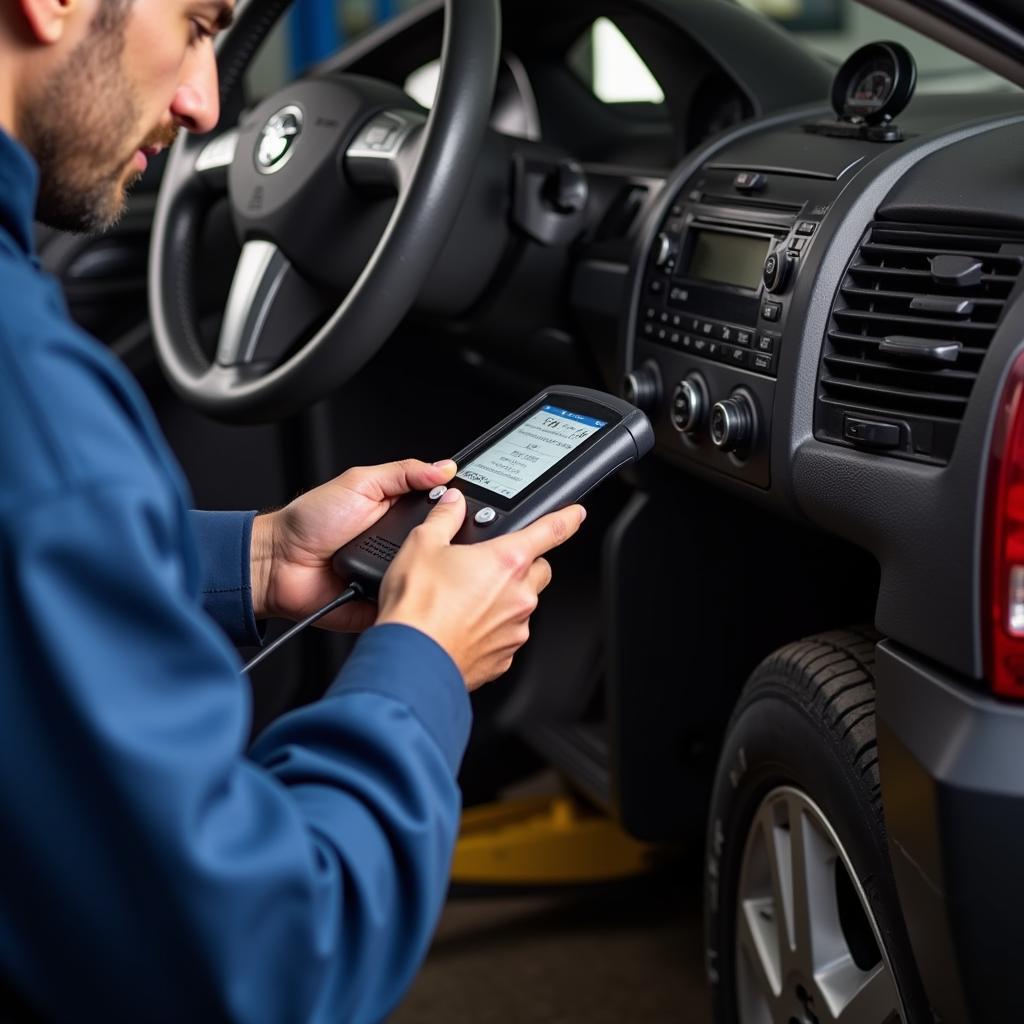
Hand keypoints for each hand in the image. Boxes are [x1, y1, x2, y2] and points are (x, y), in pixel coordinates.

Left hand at [251, 459, 458, 631]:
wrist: (278, 563)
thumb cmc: (309, 522)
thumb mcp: (360, 483)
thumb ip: (403, 473)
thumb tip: (443, 467)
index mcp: (398, 514)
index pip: (439, 511)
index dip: (456, 509)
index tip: (468, 506)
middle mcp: (398, 545)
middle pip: (439, 547)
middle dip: (447, 545)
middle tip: (450, 539)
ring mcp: (392, 575)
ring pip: (427, 578)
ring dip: (430, 574)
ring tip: (433, 568)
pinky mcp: (383, 603)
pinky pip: (406, 605)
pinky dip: (410, 599)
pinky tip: (414, 592)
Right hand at [376, 488, 585, 689]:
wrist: (411, 659)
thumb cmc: (418, 607)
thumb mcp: (422, 545)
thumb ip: (444, 518)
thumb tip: (453, 504)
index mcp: (508, 561)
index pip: (551, 532)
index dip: (567, 519)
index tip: (575, 514)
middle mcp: (520, 595)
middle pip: (539, 570)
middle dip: (521, 564)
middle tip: (490, 565)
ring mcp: (515, 629)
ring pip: (522, 605)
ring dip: (504, 599)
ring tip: (465, 600)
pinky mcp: (505, 657)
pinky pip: (507, 635)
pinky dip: (492, 629)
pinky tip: (462, 626)